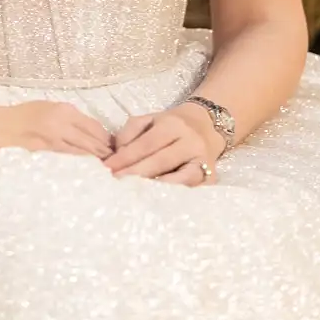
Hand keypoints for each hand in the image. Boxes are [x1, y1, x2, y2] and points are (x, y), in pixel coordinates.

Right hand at [0, 101, 112, 157]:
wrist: (0, 125)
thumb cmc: (23, 115)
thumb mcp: (48, 108)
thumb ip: (67, 117)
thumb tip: (88, 130)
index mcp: (64, 109)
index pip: (93, 125)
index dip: (105, 137)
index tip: (113, 145)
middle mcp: (62, 121)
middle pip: (92, 138)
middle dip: (105, 149)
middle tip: (115, 158)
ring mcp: (55, 136)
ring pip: (83, 148)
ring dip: (96, 156)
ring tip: (106, 163)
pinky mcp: (48, 149)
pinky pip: (70, 155)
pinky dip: (81, 159)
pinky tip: (89, 165)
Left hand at [104, 105, 223, 184]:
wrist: (206, 126)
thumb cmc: (170, 126)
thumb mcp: (149, 120)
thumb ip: (130, 133)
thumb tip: (117, 155)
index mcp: (172, 125)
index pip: (146, 143)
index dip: (125, 157)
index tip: (107, 169)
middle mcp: (190, 142)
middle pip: (160, 161)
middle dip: (136, 174)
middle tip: (115, 183)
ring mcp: (203, 161)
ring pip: (179, 178)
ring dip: (156, 187)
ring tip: (134, 194)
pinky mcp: (211, 178)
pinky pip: (192, 188)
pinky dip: (175, 193)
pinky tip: (157, 198)